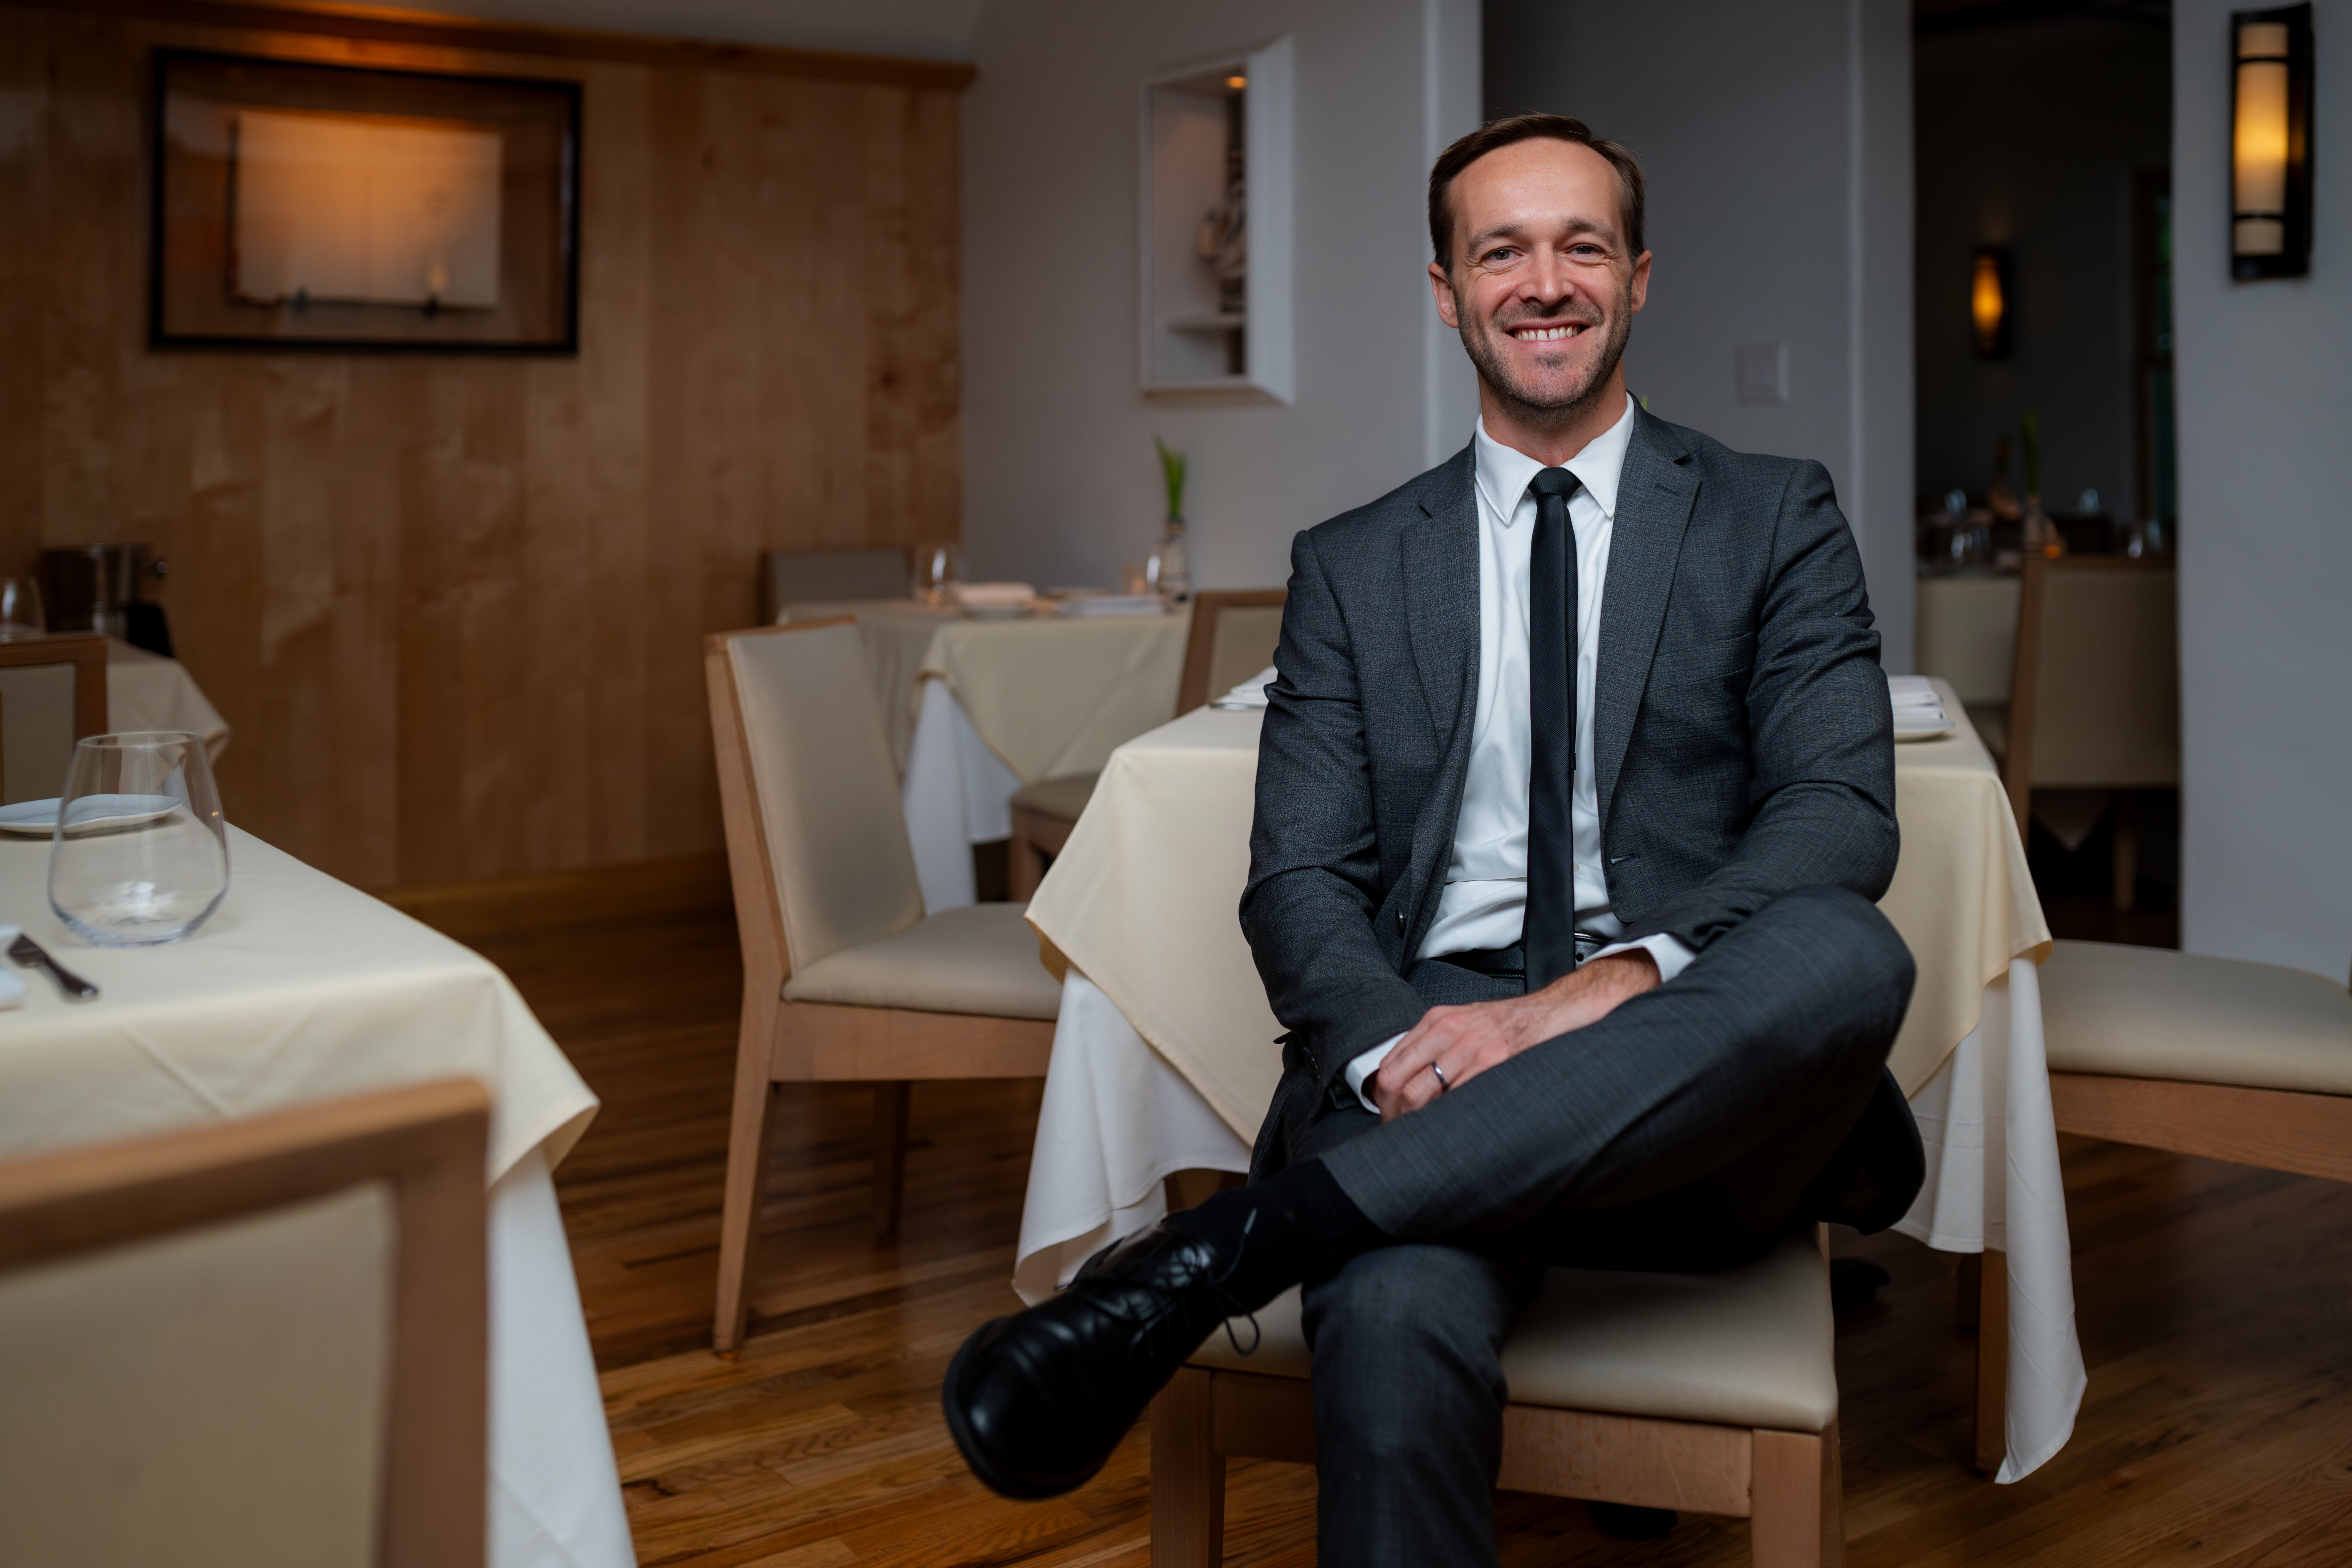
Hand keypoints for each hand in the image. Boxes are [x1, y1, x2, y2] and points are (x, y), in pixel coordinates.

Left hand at [1372, 950, 1659, 1121]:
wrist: (1548, 1013)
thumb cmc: (1504, 1024)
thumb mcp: (1458, 1023)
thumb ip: (1429, 1045)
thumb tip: (1398, 1078)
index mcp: (1435, 1022)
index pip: (1389, 1066)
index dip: (1383, 1098)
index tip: (1387, 1115)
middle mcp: (1447, 1032)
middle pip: (1398, 1083)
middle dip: (1394, 1114)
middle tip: (1400, 1131)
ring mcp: (1470, 1047)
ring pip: (1422, 1094)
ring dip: (1417, 1121)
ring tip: (1422, 1136)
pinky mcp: (1494, 1062)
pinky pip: (1457, 1097)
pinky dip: (1448, 1117)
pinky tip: (1451, 1127)